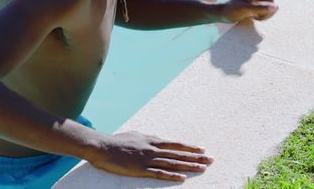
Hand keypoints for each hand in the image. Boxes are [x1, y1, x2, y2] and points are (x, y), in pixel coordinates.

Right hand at [89, 131, 212, 181]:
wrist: (101, 146)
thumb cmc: (117, 141)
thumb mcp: (136, 136)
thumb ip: (148, 139)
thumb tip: (156, 139)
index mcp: (153, 140)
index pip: (176, 145)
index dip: (190, 148)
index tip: (203, 150)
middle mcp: (153, 149)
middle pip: (179, 153)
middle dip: (196, 157)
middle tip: (211, 159)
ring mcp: (147, 159)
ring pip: (173, 163)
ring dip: (189, 166)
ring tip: (203, 168)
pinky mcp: (140, 170)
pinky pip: (159, 173)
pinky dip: (171, 175)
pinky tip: (182, 178)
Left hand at [220, 0, 277, 22]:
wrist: (224, 14)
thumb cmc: (232, 11)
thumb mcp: (245, 10)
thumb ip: (260, 8)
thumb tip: (276, 6)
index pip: (271, 1)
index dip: (266, 11)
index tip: (255, 16)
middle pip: (272, 4)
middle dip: (265, 13)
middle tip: (253, 17)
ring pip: (271, 8)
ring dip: (263, 15)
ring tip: (253, 16)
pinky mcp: (259, 1)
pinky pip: (267, 9)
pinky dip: (262, 15)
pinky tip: (254, 16)